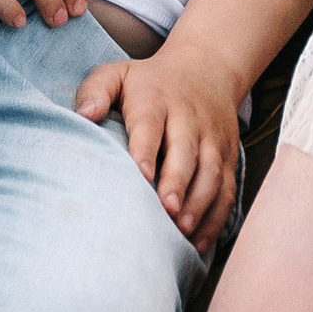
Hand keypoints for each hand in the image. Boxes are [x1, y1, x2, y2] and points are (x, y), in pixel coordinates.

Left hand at [74, 36, 243, 251]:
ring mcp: (212, 140)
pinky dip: (217, 217)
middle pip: (186, 152)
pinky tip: (199, 243)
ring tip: (183, 230)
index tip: (141, 177)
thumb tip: (85, 115)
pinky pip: (228, 190)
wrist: (206, 68)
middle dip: (177, 183)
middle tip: (167, 211)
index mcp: (156, 100)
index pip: (150, 126)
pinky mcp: (228, 157)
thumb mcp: (118, 74)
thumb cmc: (149, 82)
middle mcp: (188, 120)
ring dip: (199, 203)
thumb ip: (96, 90)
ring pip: (211, 173)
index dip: (145, 151)